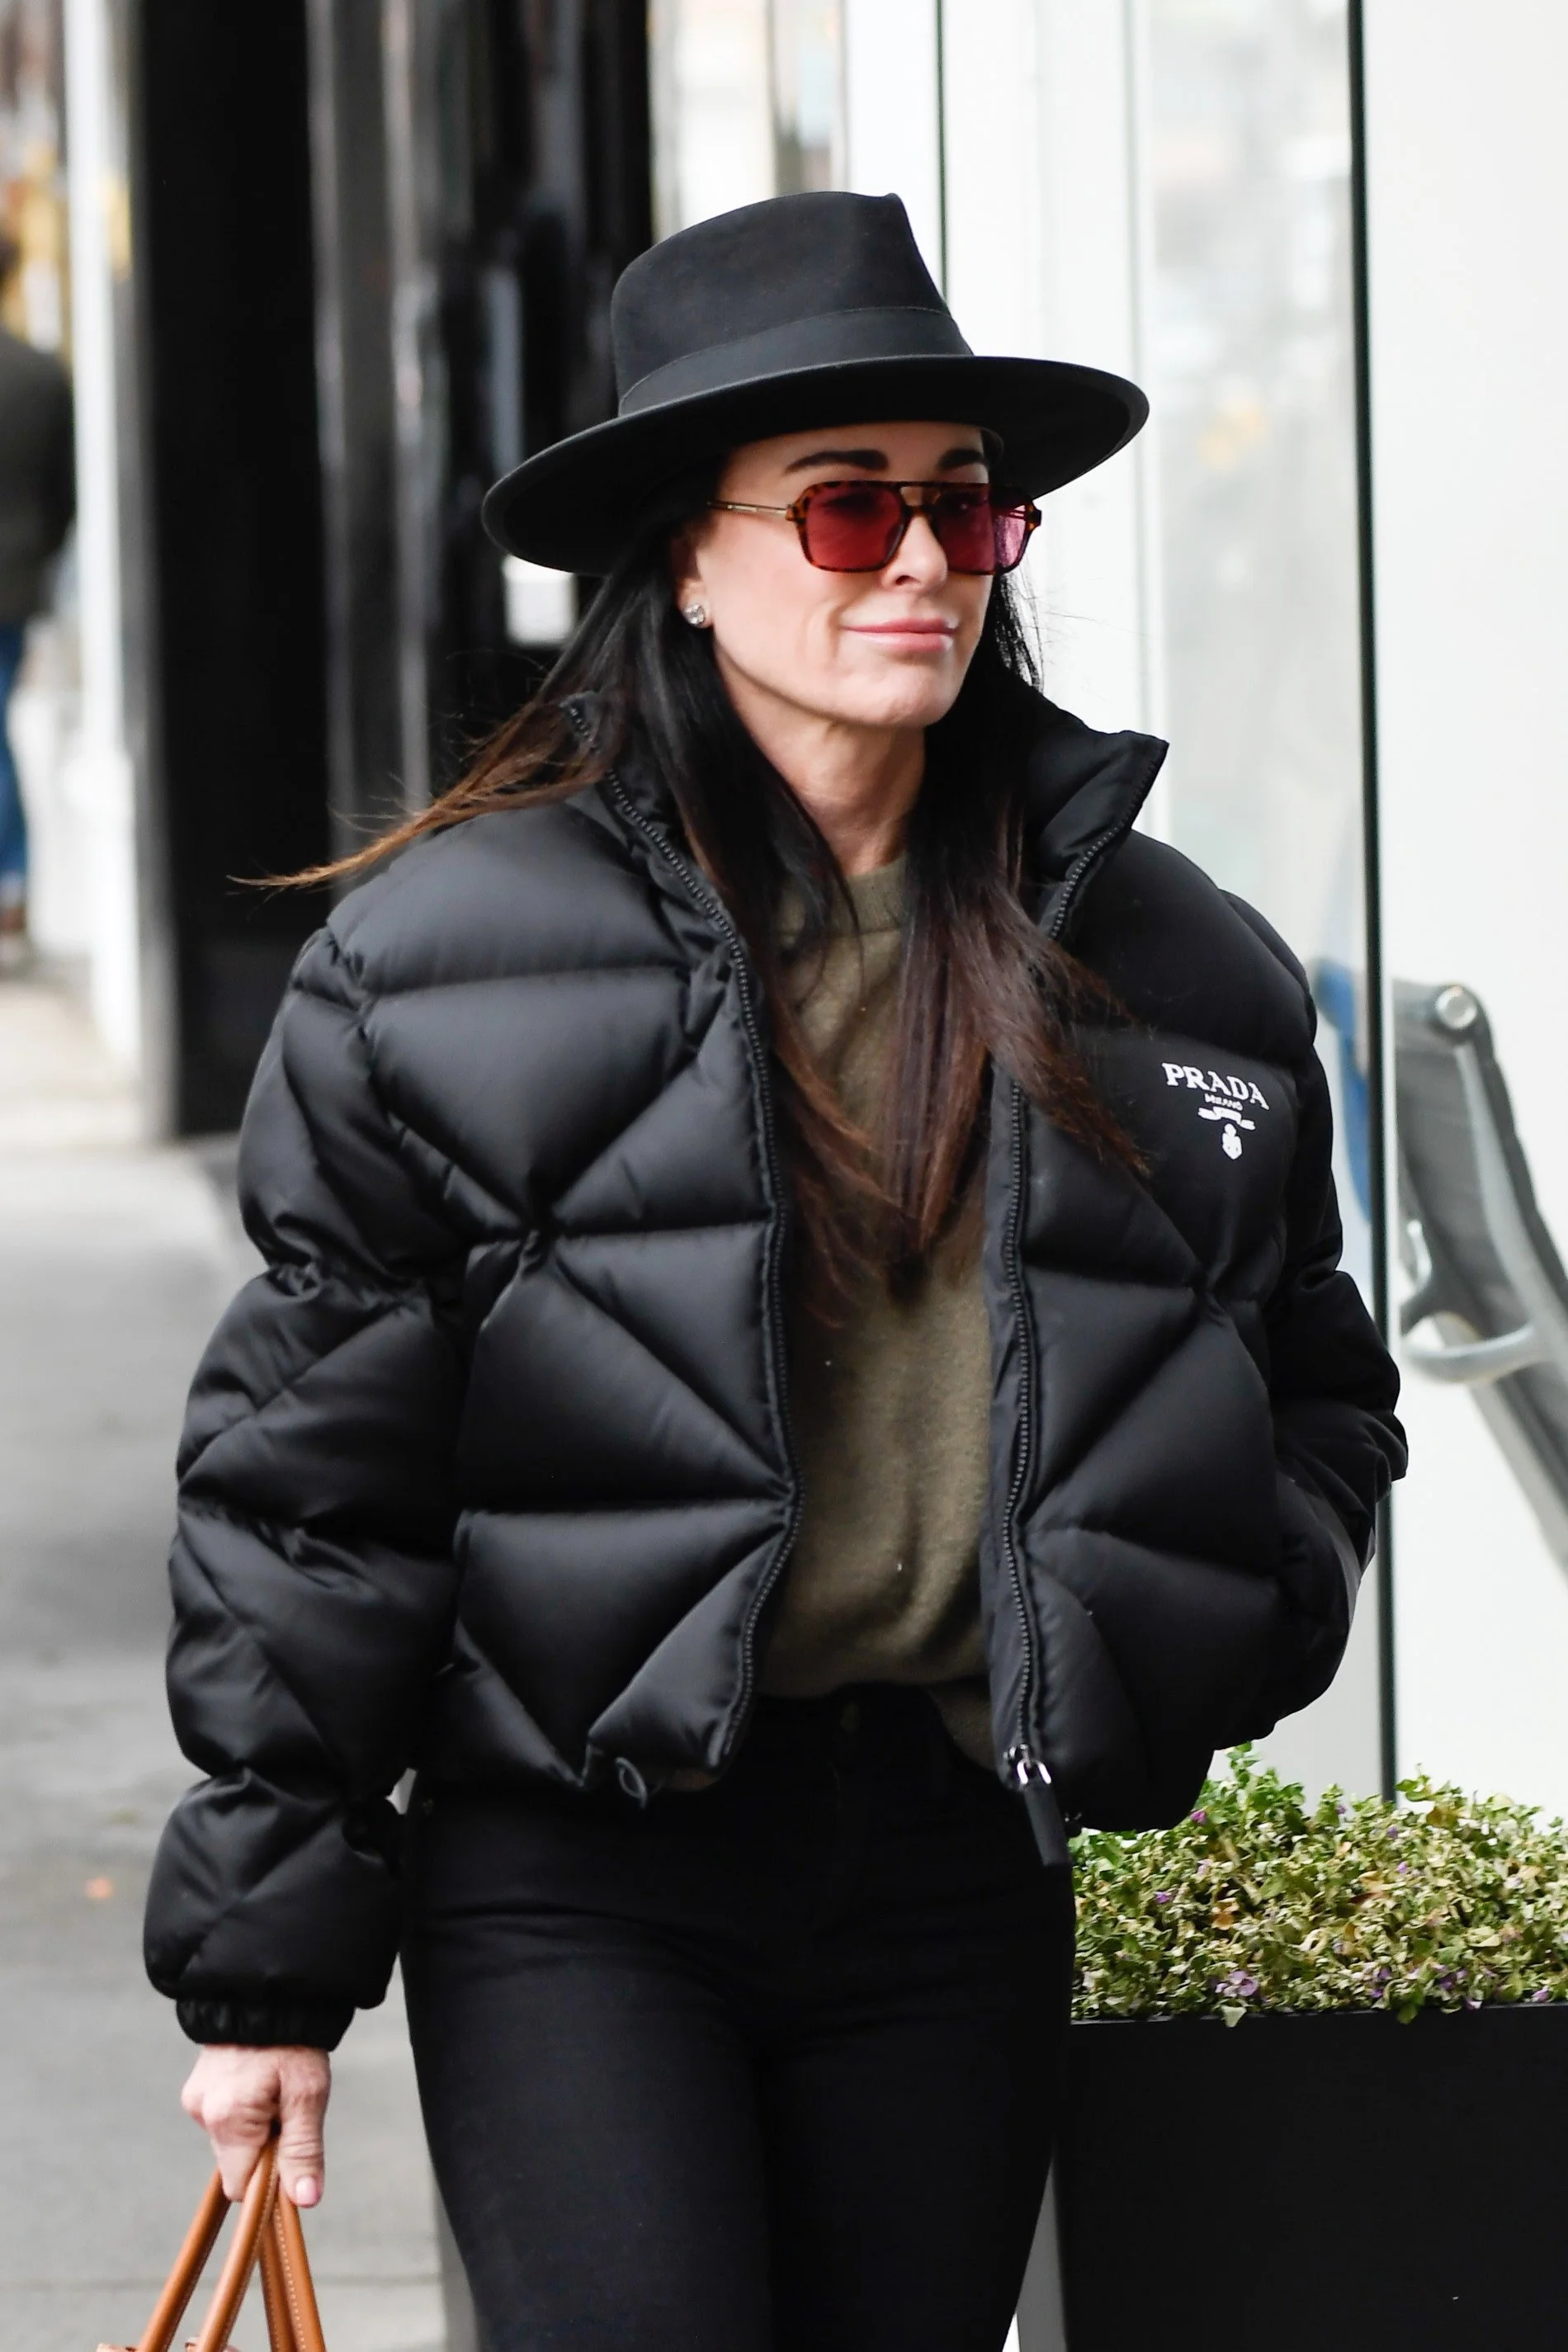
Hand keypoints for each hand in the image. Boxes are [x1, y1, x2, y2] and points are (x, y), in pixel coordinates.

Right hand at [181, 2045, 331, 2206]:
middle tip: (287, 2111)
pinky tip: (258, 2082)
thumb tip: (303, 2201)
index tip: (290, 2156)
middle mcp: (202, 2112)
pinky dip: (243, 2112)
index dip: (268, 2182)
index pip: (240, 2186)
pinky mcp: (196, 2088)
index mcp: (228, 2118)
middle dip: (263, 2150)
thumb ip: (303, 2150)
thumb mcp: (308, 2094)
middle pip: (235, 2163)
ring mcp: (195, 2099)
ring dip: (254, 2129)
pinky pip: (222, 2119)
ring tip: (274, 2090)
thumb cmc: (293, 2042)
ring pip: (229, 2141)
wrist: (270, 1994)